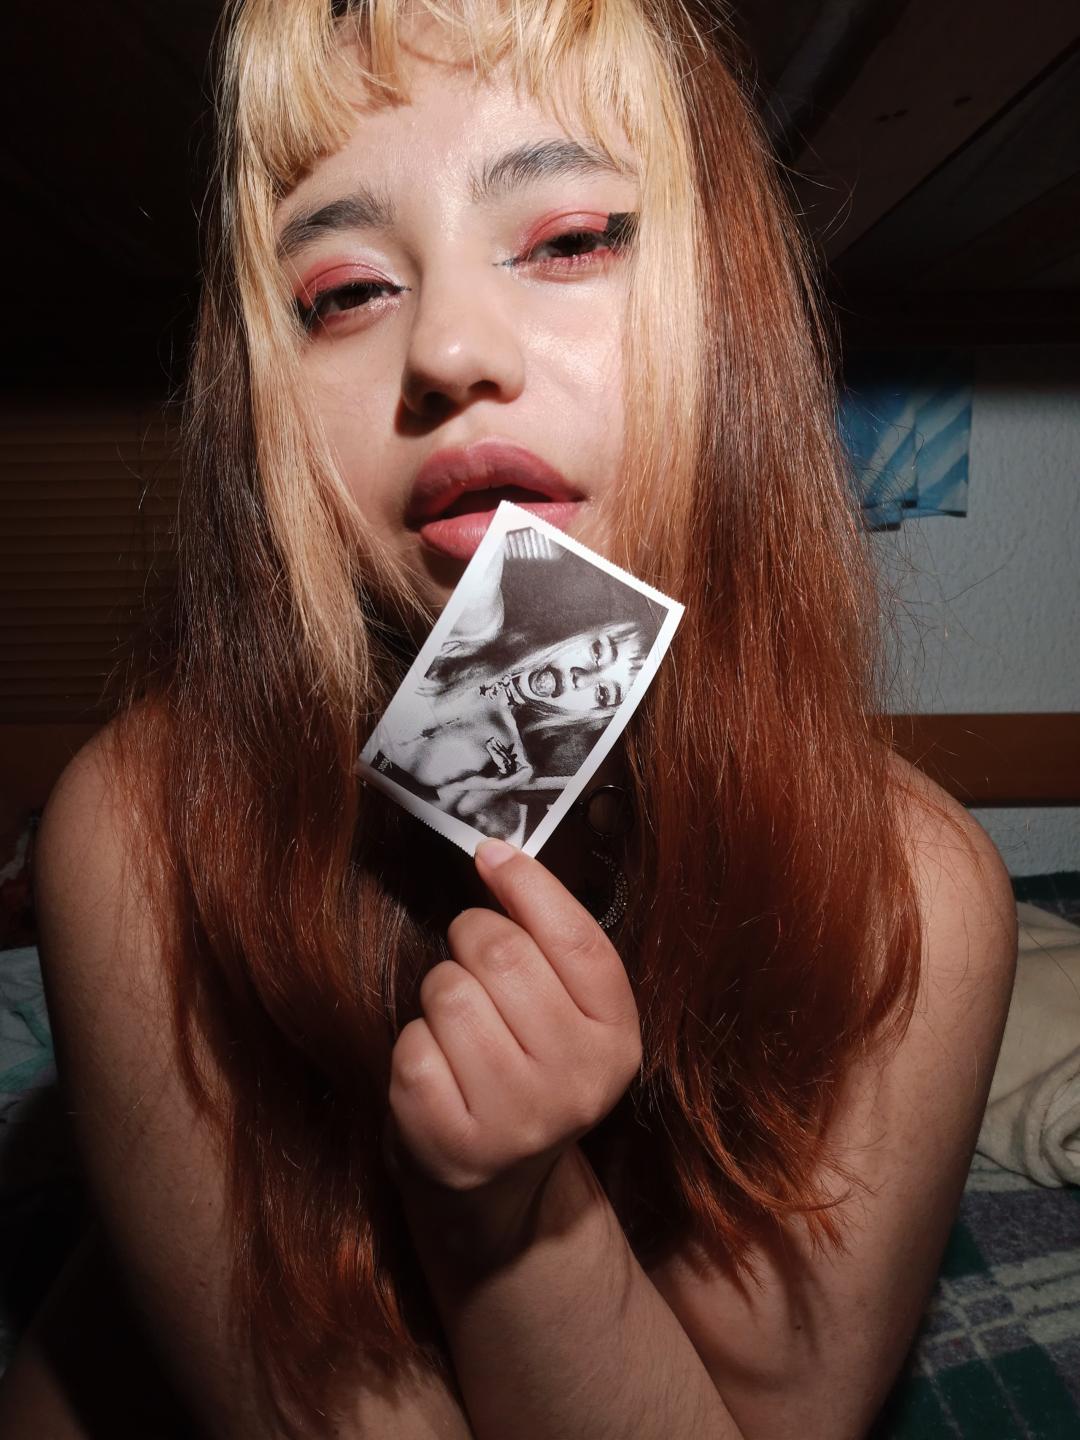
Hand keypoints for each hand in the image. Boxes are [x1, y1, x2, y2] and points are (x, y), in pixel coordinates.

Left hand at [384, 839, 640, 1262]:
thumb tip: (497, 853)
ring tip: (460, 1029)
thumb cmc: (526, 1069)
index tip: (492, 853)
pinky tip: (439, 1072)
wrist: (495, 1191)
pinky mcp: (448, 1142)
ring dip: (440, 995)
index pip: (576, 938)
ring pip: (446, 990)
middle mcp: (577, 1084)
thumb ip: (549, 940)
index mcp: (617, 1041)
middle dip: (471, 939)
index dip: (528, 883)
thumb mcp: (565, 1014)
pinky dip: (414, 1045)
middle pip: (499, 951)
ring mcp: (514, 1120)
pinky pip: (411, 1044)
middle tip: (473, 964)